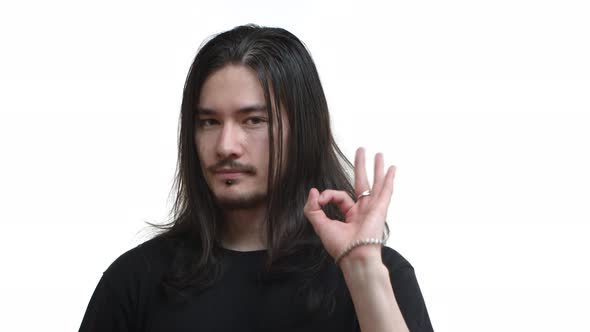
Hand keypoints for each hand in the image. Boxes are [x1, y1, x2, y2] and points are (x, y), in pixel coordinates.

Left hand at [303, 147, 396, 263]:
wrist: (355, 257)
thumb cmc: (340, 246)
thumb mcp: (321, 225)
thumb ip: (313, 208)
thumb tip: (313, 191)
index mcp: (351, 215)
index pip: (339, 196)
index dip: (328, 195)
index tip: (320, 198)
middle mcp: (363, 210)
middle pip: (362, 182)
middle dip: (361, 166)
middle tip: (361, 150)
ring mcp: (373, 208)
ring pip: (376, 183)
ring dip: (377, 168)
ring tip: (378, 154)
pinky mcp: (380, 209)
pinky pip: (386, 191)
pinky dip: (389, 179)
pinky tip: (392, 168)